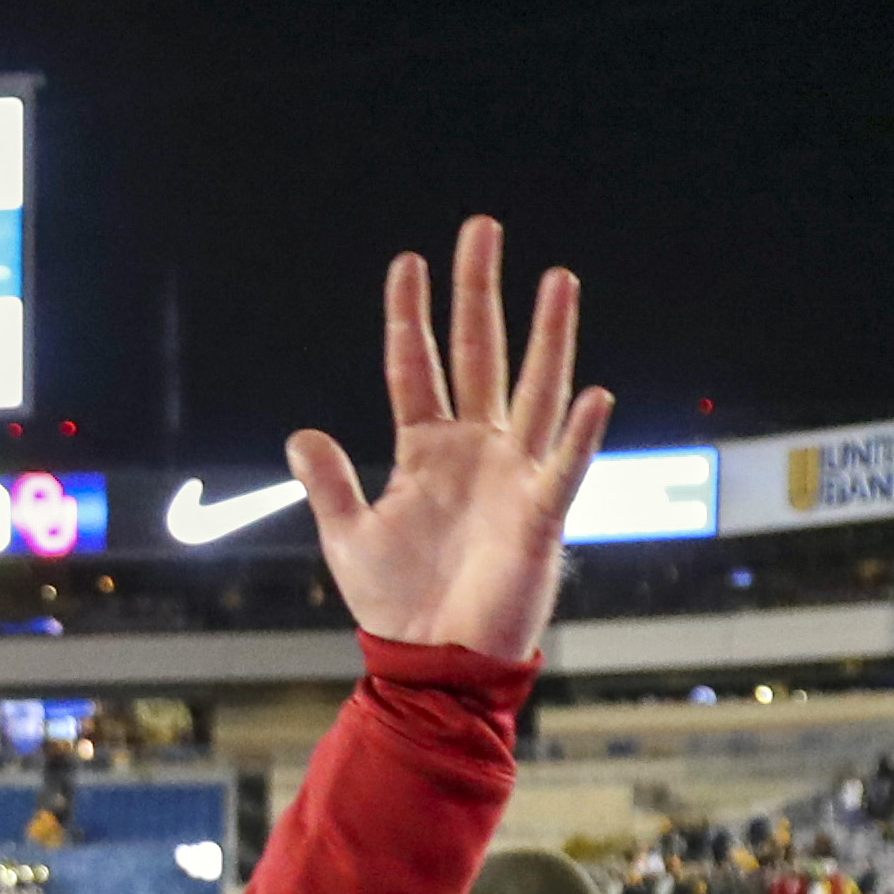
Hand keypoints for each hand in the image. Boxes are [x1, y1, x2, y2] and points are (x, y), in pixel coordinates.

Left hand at [285, 219, 614, 664]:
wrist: (432, 663)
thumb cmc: (396, 604)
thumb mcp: (348, 537)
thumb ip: (330, 483)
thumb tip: (301, 434)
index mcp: (426, 451)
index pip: (415, 368)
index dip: (410, 316)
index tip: (408, 262)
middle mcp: (475, 450)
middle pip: (479, 355)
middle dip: (479, 293)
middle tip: (481, 229)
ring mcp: (511, 476)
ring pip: (535, 390)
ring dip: (548, 336)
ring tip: (558, 277)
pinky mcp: (538, 516)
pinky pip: (564, 467)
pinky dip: (581, 433)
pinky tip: (593, 393)